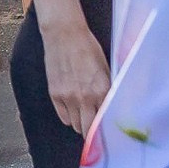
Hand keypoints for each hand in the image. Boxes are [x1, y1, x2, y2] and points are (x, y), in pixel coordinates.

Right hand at [40, 8, 110, 134]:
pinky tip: (73, 110)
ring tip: (85, 117)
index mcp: (102, 91)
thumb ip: (109, 90)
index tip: (109, 132)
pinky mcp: (55, 94)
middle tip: (96, 129)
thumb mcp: (106, 69)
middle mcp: (85, 97)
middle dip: (93, 131)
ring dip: (81, 123)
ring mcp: (68, 97)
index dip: (107, 129)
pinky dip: (69, 117)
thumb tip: (114, 107)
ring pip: (76, 125)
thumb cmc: (88, 48)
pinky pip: (63, 117)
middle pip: (89, 129)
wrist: (64, 35)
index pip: (106, 121)